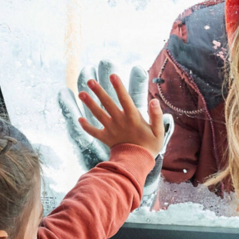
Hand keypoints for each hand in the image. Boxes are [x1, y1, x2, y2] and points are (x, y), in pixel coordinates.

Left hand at [58, 60, 173, 207]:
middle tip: (89, 81)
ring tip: (81, 93)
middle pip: (107, 103)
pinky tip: (79, 119)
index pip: (125, 99)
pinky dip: (86, 127)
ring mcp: (111, 130)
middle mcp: (120, 121)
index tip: (112, 75)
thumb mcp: (158, 131)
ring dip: (89, 103)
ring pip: (98, 114)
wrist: (138, 163)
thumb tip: (154, 101)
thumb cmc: (150, 145)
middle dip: (98, 91)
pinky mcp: (105, 138)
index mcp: (133, 118)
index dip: (118, 87)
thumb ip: (156, 116)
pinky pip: (93, 132)